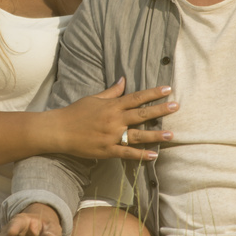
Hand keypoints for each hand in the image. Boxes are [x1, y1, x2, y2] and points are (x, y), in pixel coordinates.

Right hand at [53, 78, 176, 160]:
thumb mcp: (94, 98)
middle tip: (176, 106)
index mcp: (111, 106)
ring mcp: (111, 136)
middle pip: (141, 114)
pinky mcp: (107, 150)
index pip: (136, 97)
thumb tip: (124, 79)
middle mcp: (114, 120)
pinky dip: (140, 155)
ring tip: (171, 134)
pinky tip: (154, 155)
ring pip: (137, 135)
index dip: (153, 93)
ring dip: (155, 135)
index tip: (167, 89)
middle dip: (160, 110)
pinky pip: (127, 153)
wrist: (59, 130)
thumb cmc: (75, 112)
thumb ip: (111, 91)